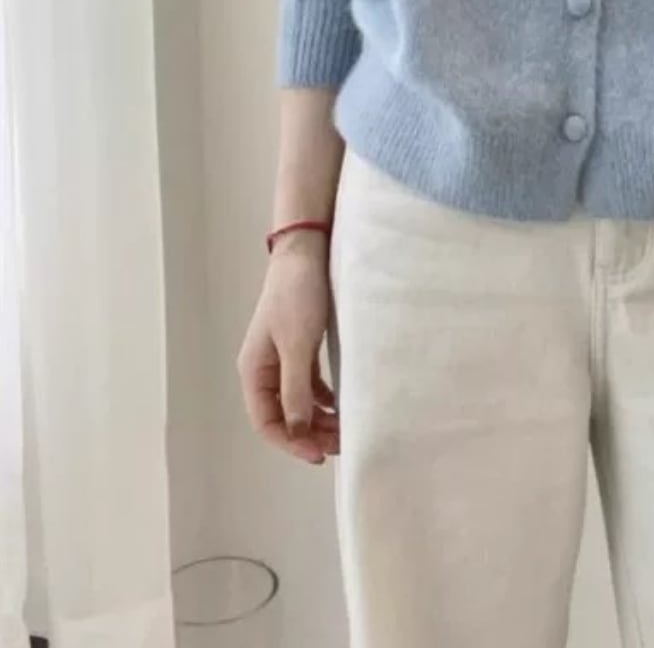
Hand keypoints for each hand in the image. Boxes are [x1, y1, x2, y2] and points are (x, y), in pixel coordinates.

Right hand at [237, 230, 339, 464]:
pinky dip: (324, 398)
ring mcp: (283, 358)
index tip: (319, 455)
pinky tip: (340, 406)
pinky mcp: (301, 347)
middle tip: (340, 445)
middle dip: (309, 434)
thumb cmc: (298, 296)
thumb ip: (295, 390)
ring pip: (298, 401)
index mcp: (255, 371)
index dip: (291, 442)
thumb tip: (297, 431)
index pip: (267, 422)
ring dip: (319, 419)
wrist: (307, 252)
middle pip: (283, 415)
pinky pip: (309, 384)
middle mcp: (265, 369)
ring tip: (344, 431)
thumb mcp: (297, 345)